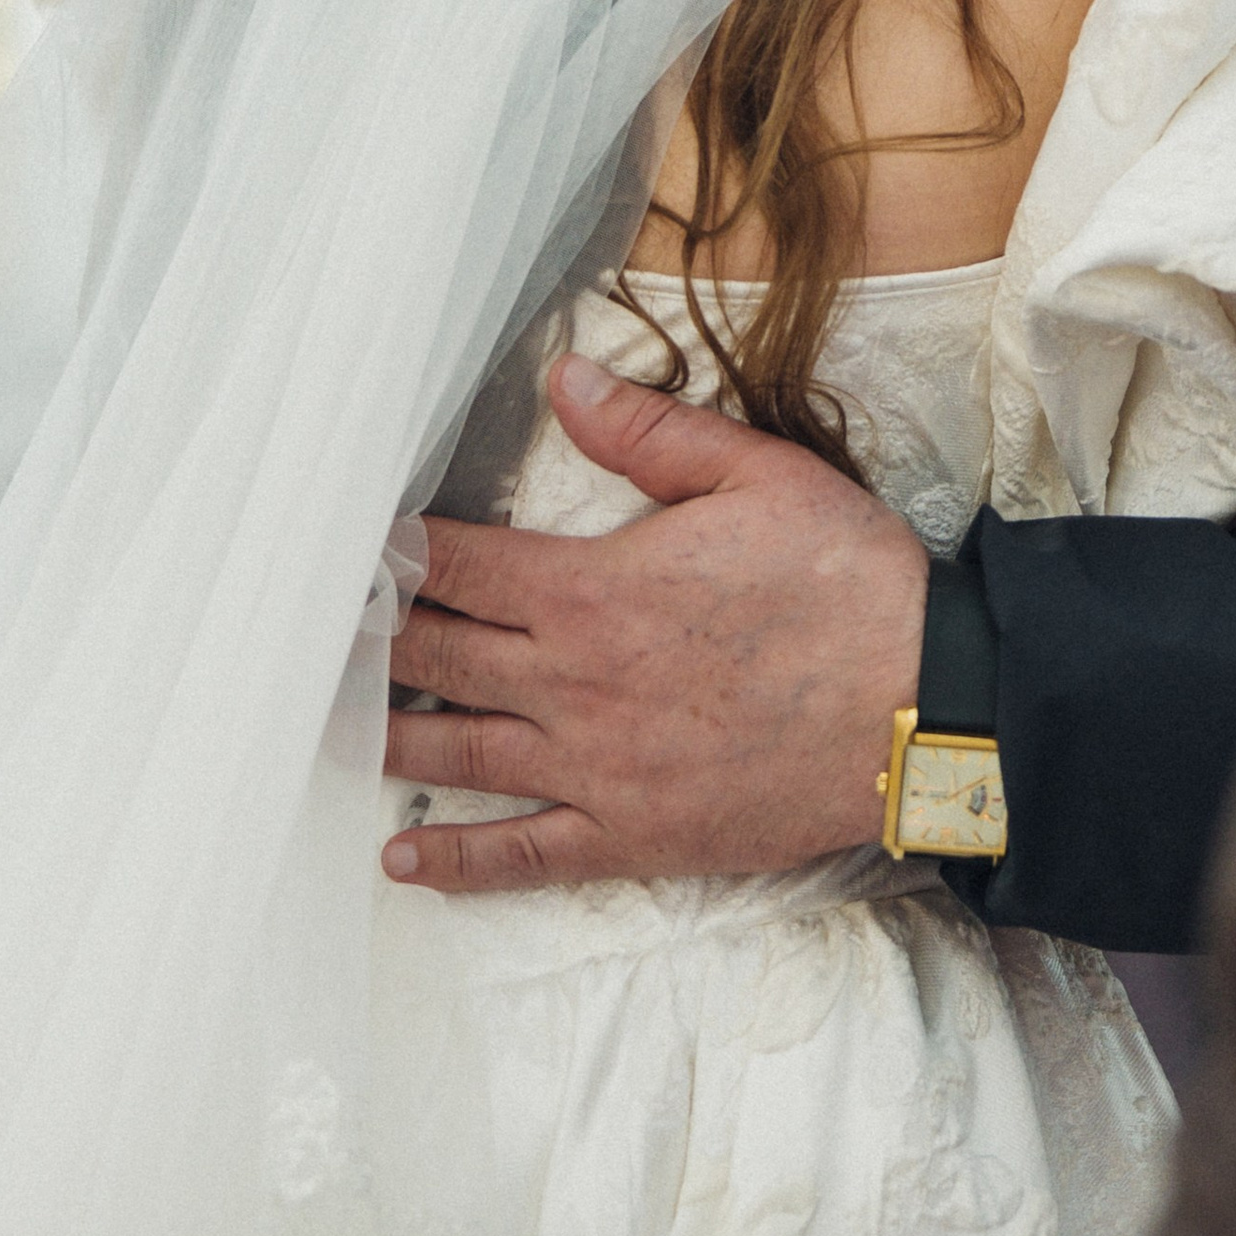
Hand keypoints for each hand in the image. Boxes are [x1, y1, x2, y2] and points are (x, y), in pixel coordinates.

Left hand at [380, 353, 930, 890]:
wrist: (921, 703)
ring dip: (387, 739)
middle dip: (371, 640)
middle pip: (437, 658)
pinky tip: (403, 857)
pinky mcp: (631, 834)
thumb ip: (647, 432)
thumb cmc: (845, 582)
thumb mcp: (755, 474)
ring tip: (329, 726)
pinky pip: (522, 854)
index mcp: (591, 589)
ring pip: (458, 755)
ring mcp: (594, 768)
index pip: (459, 564)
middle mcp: (572, 684)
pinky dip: (455, 861)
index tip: (349, 546)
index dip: (395, 551)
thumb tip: (563, 374)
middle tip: (313, 633)